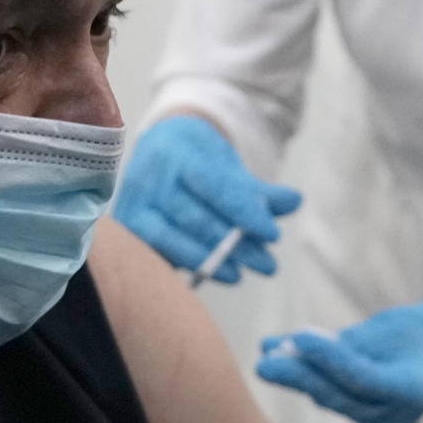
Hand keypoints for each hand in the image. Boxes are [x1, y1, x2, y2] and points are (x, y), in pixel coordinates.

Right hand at [113, 116, 301, 282]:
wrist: (156, 149)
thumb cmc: (197, 158)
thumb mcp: (228, 163)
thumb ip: (258, 188)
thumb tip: (295, 201)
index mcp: (177, 151)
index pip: (214, 186)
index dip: (244, 212)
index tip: (272, 234)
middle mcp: (148, 177)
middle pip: (195, 218)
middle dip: (234, 245)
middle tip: (268, 265)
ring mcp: (133, 205)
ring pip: (172, 239)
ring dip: (212, 260)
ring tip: (242, 273)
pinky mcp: (127, 230)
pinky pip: (158, 254)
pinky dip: (189, 265)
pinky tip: (216, 273)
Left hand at [256, 302, 422, 422]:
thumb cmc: (420, 332)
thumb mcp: (389, 328)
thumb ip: (346, 342)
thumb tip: (297, 344)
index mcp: (412, 390)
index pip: (362, 378)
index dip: (329, 358)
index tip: (298, 337)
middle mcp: (395, 413)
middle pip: (340, 394)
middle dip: (299, 377)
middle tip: (264, 364)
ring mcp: (379, 419)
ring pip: (331, 397)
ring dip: (298, 377)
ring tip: (267, 359)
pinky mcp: (364, 414)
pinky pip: (332, 394)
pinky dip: (306, 378)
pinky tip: (277, 360)